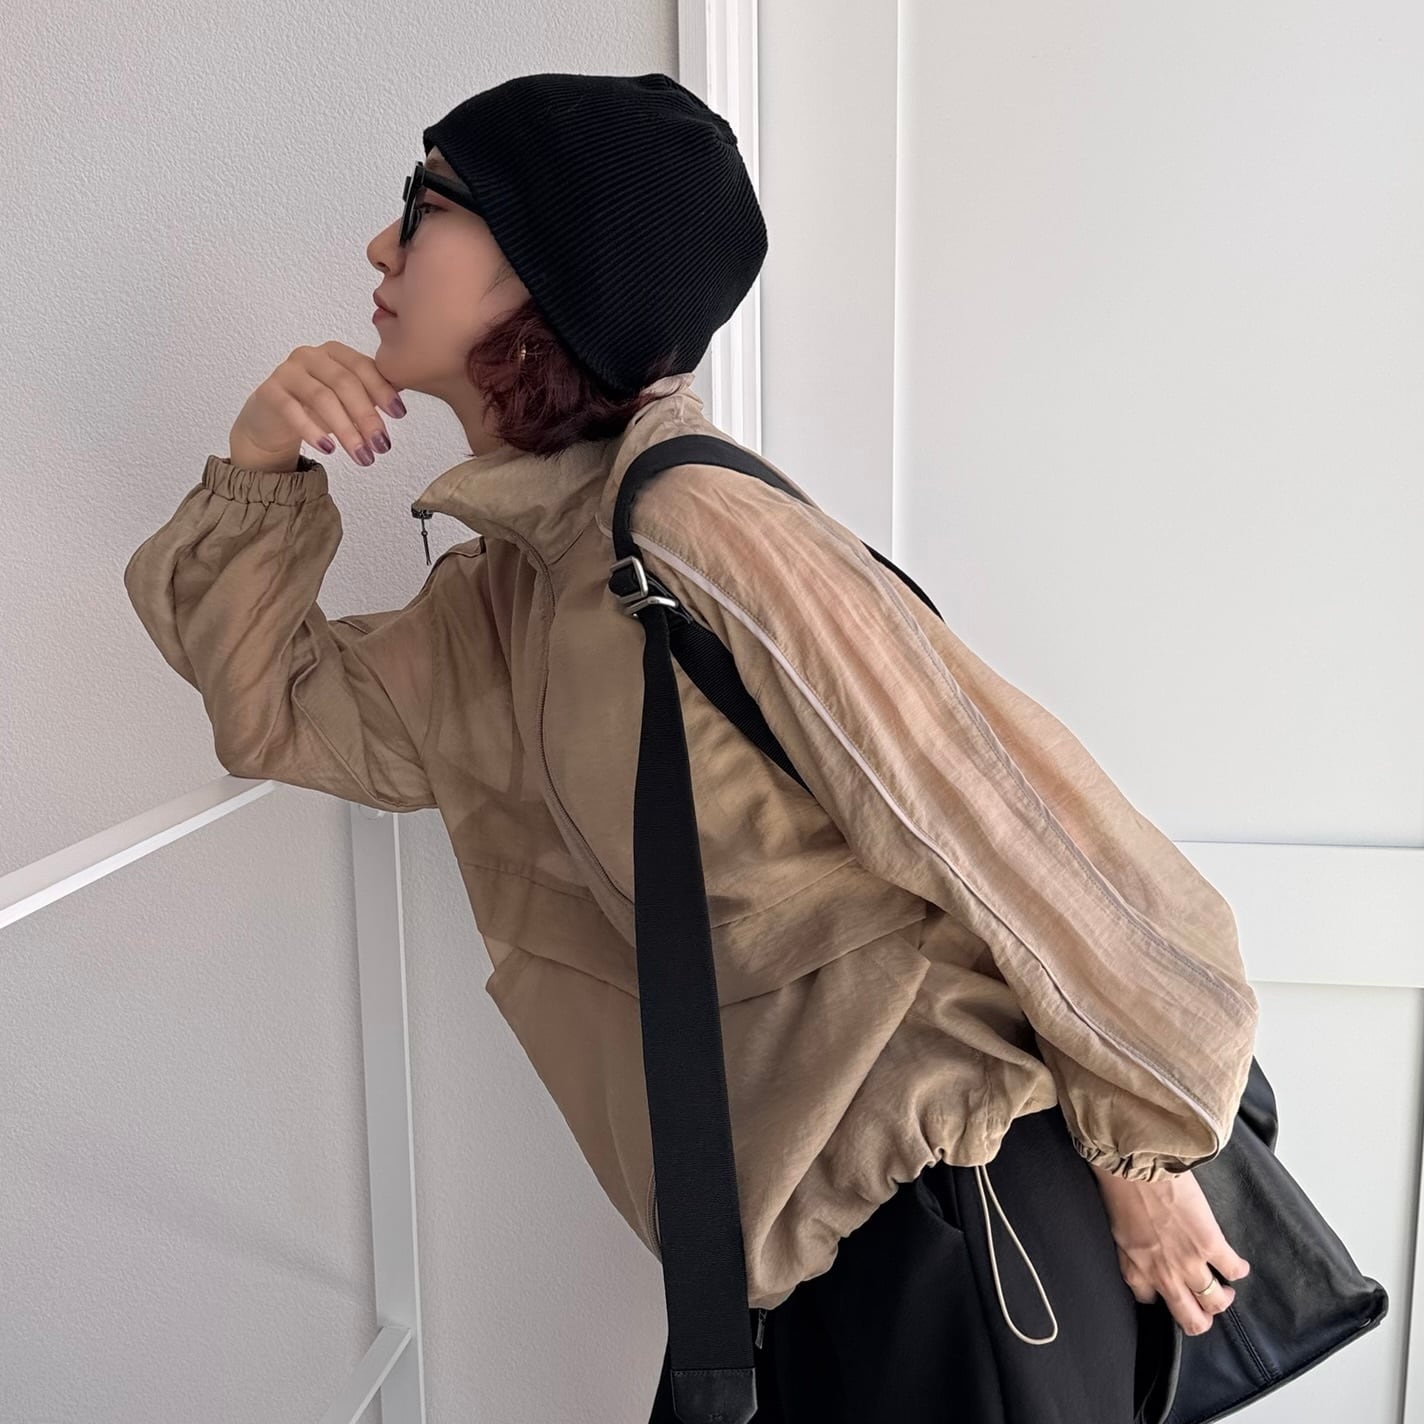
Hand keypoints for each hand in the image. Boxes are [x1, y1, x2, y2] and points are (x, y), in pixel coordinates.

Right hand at [229, 340, 406, 470]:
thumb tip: (405, 398)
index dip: (382, 390)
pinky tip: (329, 449)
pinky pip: (292, 410)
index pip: (363, 366)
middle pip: (344, 383)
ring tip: (362, 457)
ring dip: (346, 430)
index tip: (399, 415)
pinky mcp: (269, 392)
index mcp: (334, 353)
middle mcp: (310, 356)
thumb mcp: (347, 400)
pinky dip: (313, 431)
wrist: (271, 421)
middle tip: (382, 446)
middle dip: (367, 416)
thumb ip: (372, 394)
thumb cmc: (315, 409)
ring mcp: (287, 372)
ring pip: (322, 398)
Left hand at [1090, 1164, 1250, 1335]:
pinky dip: (1238, 1270)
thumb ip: (1131, 1249)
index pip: (1150, 1301)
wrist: (1136, 1165)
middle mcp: (1163, 1274)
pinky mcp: (1210, 1244)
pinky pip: (1234, 1271)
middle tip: (1205, 1306)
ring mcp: (1189, 1262)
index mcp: (1134, 1268)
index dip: (1162, 1298)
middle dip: (1201, 1319)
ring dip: (1222, 1298)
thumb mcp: (1117, 1227)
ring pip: (1215, 1303)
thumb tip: (1143, 1252)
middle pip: (1191, 1320)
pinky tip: (1237, 1264)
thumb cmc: (1121, 1187)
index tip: (1169, 1289)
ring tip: (1224, 1288)